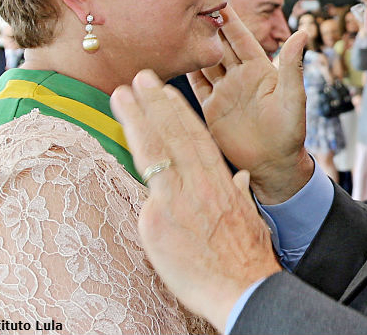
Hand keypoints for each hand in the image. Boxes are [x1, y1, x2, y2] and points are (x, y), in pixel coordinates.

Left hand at [111, 71, 281, 330]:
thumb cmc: (246, 260)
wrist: (243, 289)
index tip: (167, 93)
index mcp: (220, 181)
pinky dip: (133, 155)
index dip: (179, 112)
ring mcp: (177, 198)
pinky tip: (119, 133)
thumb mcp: (248, 218)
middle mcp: (199, 183)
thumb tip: (238, 178)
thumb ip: (238, 193)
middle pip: (174, 134)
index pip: (196, 138)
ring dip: (137, 116)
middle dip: (155, 103)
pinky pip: (142, 186)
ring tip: (122, 94)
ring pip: (154, 148)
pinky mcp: (158, 218)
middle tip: (139, 77)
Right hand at [188, 8, 309, 203]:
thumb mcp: (294, 97)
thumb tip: (303, 32)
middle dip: (207, 26)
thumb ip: (293, 65)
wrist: (273, 166)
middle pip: (220, 46)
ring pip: (205, 63)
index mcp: (260, 70)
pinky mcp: (211, 110)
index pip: (241, 38)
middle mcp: (240, 77)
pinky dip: (186, 73)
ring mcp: (224, 92)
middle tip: (190, 5)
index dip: (229, 20)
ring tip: (178, 27)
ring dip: (194, 47)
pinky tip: (174, 59)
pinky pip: (197, 86)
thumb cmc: (290, 133)